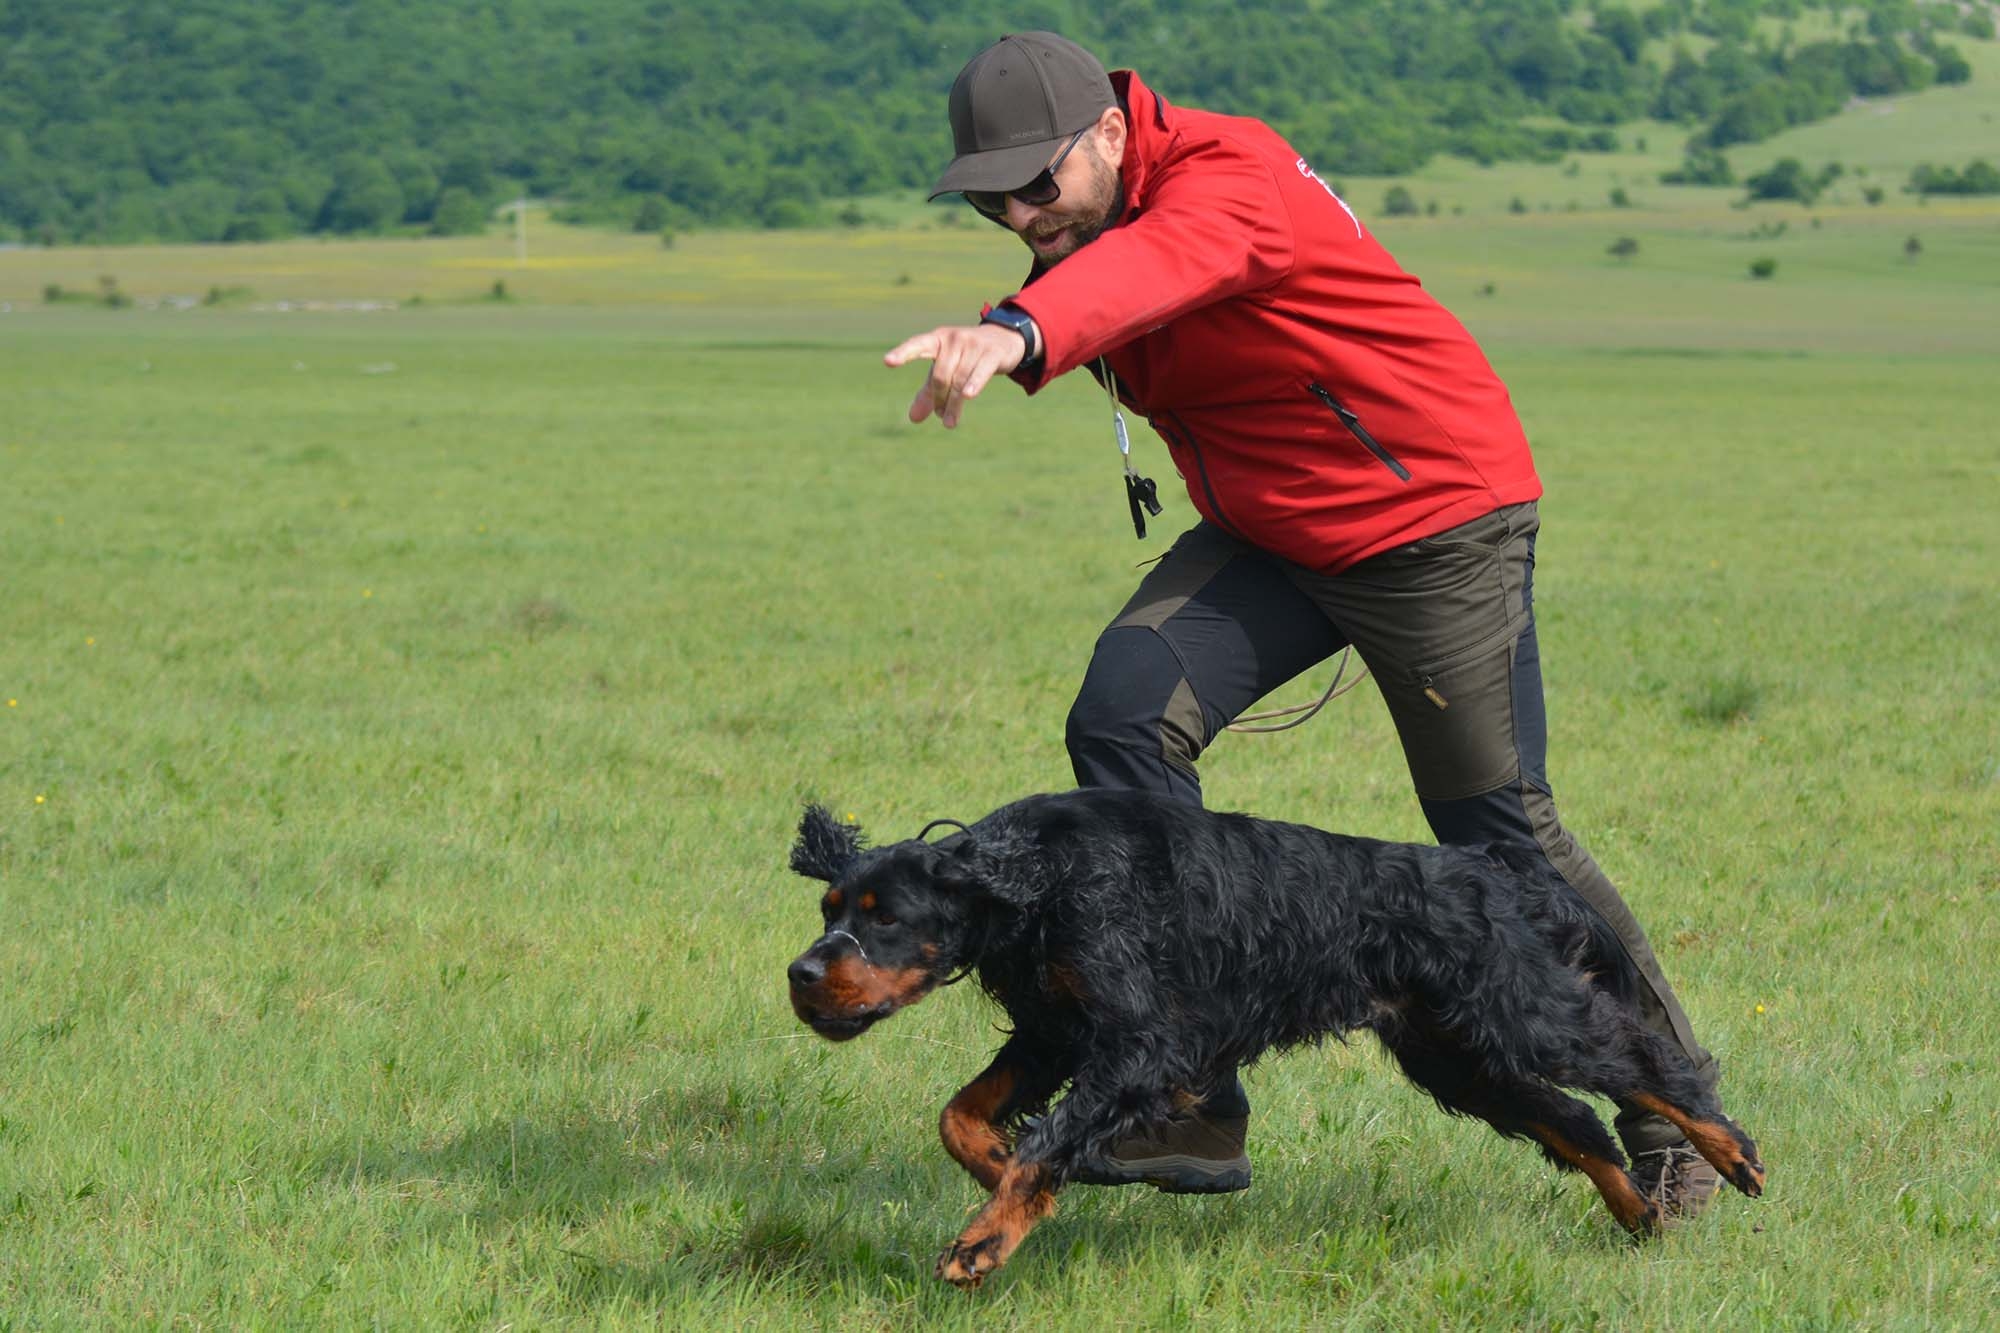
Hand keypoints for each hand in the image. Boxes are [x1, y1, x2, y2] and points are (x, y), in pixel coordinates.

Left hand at [883, 323, 1025, 428]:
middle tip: (940, 416)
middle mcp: (953, 339)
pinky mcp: (992, 353)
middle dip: (938, 399)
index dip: (902, 354)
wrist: (1003, 340)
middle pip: (940, 375)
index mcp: (937, 340)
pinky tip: (967, 396)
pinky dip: (973, 384)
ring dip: (954, 404)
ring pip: (959, 380)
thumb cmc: (967, 356)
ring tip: (949, 422)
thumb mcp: (946, 370)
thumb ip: (929, 392)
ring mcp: (973, 344)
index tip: (888, 362)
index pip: (917, 346)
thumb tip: (913, 419)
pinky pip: (979, 372)